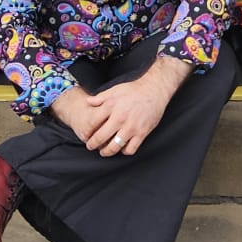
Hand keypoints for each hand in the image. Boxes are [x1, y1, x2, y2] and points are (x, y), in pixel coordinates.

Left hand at [49, 60, 188, 157]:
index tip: (85, 138)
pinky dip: (124, 152)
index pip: (93, 126)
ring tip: (104, 152)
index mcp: (110, 107)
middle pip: (100, 140)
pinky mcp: (142, 133)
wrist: (156, 88)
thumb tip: (87, 103)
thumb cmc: (133, 89)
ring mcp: (131, 127)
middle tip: (92, 147)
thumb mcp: (114, 90)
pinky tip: (122, 149)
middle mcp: (119, 118)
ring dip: (106, 153)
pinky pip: (130, 149)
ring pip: (113, 148)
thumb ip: (99, 99)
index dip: (87, 135)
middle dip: (93, 146)